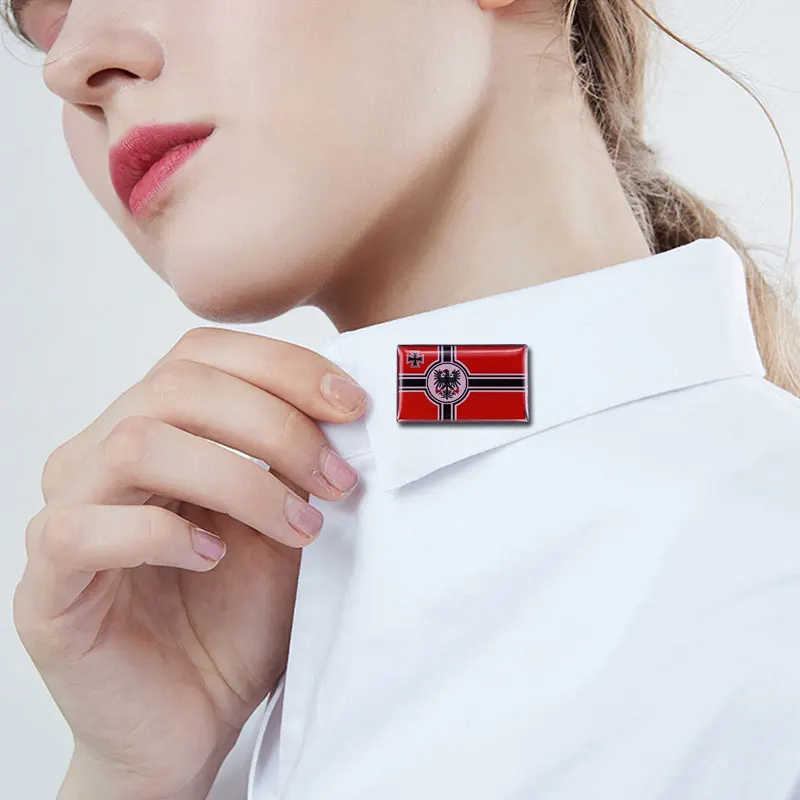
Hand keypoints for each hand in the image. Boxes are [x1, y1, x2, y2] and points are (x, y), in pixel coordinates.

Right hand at [13, 327, 367, 798]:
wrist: (194, 720)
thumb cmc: (238, 619)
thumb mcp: (286, 523)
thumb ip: (298, 463)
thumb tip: (344, 407)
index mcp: (154, 430)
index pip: (202, 355)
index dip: (281, 366)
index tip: (351, 405)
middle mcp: (100, 458)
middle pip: (176, 386)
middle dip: (276, 425)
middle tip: (338, 479)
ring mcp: (66, 515)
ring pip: (138, 444)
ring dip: (239, 481)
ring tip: (299, 527)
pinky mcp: (45, 588)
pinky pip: (83, 530)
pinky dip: (162, 534)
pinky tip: (213, 558)